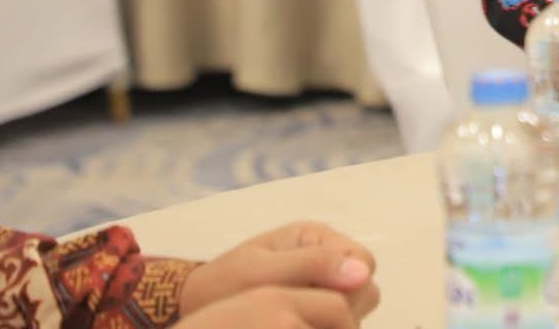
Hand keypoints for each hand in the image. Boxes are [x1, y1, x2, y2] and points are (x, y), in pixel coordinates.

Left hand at [179, 223, 379, 322]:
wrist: (192, 308)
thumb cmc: (223, 285)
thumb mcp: (261, 272)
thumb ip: (311, 266)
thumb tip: (362, 272)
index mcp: (316, 237)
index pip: (364, 263)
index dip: (350, 288)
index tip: (317, 307)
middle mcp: (326, 258)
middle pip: (365, 287)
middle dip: (342, 308)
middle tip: (303, 320)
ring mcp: (322, 284)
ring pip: (357, 308)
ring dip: (335, 322)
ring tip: (299, 325)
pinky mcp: (314, 307)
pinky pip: (339, 322)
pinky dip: (324, 327)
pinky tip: (299, 327)